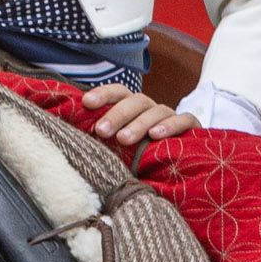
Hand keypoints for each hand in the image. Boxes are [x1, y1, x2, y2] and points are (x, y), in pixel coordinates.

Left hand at [79, 80, 193, 146]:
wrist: (177, 168)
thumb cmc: (137, 157)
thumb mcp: (116, 148)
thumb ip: (101, 139)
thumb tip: (68, 137)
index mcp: (130, 108)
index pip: (117, 93)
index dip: (102, 94)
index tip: (86, 103)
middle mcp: (149, 109)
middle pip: (135, 101)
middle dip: (117, 114)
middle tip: (102, 131)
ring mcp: (170, 116)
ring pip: (156, 110)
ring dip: (139, 123)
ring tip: (124, 139)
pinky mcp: (192, 128)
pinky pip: (184, 120)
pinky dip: (170, 126)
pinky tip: (156, 136)